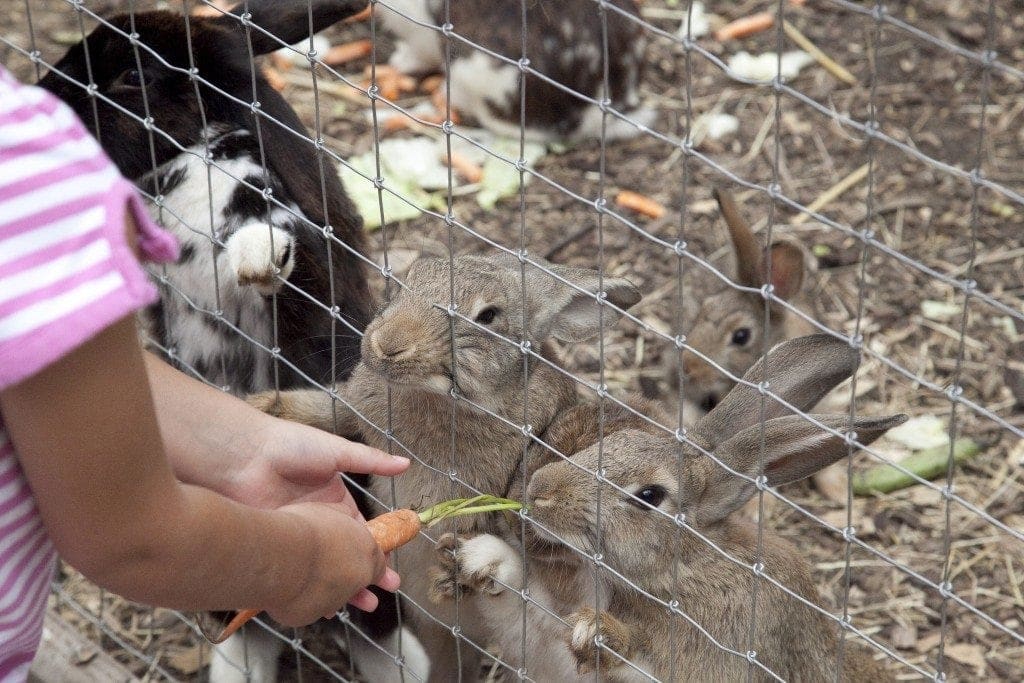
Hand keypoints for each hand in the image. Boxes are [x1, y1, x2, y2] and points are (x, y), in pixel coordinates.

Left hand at [228, 418, 408, 610]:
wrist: (244, 457)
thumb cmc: (291, 447)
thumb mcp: (337, 452)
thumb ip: (371, 461)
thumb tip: (406, 463)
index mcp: (335, 502)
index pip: (362, 532)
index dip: (378, 549)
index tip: (391, 567)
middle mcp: (319, 521)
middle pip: (346, 555)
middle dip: (367, 574)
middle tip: (386, 591)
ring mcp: (297, 535)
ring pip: (324, 568)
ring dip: (342, 587)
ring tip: (363, 606)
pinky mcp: (277, 543)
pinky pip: (297, 573)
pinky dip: (310, 590)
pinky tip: (324, 606)